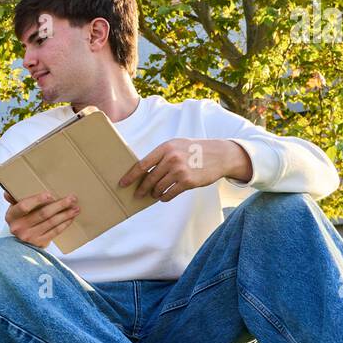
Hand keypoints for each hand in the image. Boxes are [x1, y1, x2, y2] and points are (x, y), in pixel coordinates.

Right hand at [4, 190, 79, 248]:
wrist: (18, 243)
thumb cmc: (19, 220)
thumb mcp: (14, 210)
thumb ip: (13, 200)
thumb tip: (7, 192)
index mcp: (11, 216)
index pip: (24, 206)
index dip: (37, 200)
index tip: (50, 195)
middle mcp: (19, 227)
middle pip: (42, 214)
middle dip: (59, 205)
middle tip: (72, 199)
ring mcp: (29, 237)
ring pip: (51, 223)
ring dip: (65, 215)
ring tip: (76, 208)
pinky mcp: (39, 243)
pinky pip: (54, 232)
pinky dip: (64, 224)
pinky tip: (71, 218)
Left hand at [119, 138, 251, 202]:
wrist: (220, 155)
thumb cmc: (195, 150)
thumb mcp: (177, 145)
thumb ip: (161, 155)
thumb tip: (143, 170)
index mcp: (165, 148)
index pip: (142, 164)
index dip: (130, 176)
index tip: (122, 184)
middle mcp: (171, 158)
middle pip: (149, 178)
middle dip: (142, 189)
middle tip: (137, 195)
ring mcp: (180, 170)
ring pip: (159, 187)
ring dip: (154, 193)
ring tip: (154, 194)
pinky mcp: (187, 182)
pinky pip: (169, 194)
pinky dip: (164, 197)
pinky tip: (164, 197)